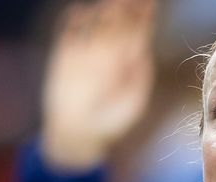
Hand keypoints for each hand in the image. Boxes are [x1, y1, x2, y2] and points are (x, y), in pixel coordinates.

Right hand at [41, 0, 155, 170]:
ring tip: (111, 2)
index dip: (144, 18)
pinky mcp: (64, 58)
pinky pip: (69, 34)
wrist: (78, 134)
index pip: (138, 34)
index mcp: (128, 64)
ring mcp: (87, 54)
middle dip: (126, 8)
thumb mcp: (131, 106)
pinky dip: (73, 22)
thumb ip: (138, 82)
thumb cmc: (110, 124)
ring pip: (96, 25)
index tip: (150, 2)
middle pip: (119, 24)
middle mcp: (109, 54)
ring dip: (102, 11)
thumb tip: (143, 54)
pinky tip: (80, 12)